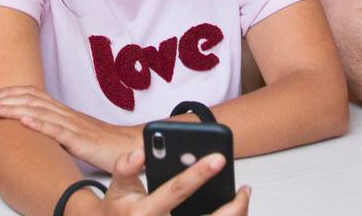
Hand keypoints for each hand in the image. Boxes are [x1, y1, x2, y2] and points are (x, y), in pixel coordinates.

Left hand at [0, 86, 136, 170]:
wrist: (132, 147)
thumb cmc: (106, 144)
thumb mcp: (77, 135)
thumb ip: (59, 131)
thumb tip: (38, 130)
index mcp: (65, 113)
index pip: (34, 96)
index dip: (11, 94)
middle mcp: (67, 115)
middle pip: (31, 100)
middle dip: (4, 101)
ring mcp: (73, 126)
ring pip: (39, 111)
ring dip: (13, 109)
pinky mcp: (81, 140)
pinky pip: (58, 130)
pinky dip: (39, 123)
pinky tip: (24, 120)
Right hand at [92, 147, 249, 214]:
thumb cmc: (121, 211)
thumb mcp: (117, 188)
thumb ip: (126, 167)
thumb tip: (140, 152)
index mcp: (145, 214)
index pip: (177, 191)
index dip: (197, 173)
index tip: (218, 158)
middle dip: (232, 207)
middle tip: (245, 189)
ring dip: (235, 215)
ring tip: (243, 197)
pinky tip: (234, 211)